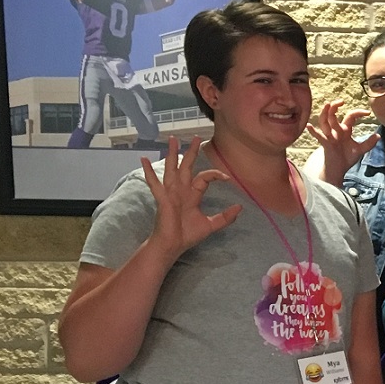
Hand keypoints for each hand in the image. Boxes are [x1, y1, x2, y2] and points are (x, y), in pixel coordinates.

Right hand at [143, 138, 239, 259]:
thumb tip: (240, 208)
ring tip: (172, 139)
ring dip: (172, 154)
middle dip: (191, 152)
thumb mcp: (211, 225)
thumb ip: (225, 217)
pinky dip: (149, 171)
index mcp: (192, 194)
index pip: (204, 177)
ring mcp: (170, 193)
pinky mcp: (162, 198)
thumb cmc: (187, 235)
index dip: (215, 175)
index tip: (227, 177)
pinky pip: (154, 183)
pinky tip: (144, 159)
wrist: (172, 246)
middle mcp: (181, 190)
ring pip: (172, 169)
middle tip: (196, 137)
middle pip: (187, 166)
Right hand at [306, 98, 378, 184]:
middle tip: (341, 101)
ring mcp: (330, 137)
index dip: (358, 113)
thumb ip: (368, 143)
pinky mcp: (326, 144)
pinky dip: (313, 132)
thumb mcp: (360, 150)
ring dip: (325, 114)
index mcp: (345, 130)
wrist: (339, 169)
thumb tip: (378, 136)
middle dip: (335, 107)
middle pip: (333, 116)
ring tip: (327, 105)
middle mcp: (336, 131)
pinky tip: (309, 126)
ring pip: (325, 123)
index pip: (350, 116)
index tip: (367, 112)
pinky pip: (318, 137)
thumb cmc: (347, 158)